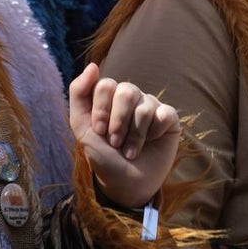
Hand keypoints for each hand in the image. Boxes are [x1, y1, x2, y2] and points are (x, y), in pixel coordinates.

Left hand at [69, 62, 179, 208]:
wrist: (126, 183)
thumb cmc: (103, 155)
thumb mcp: (82, 127)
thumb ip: (79, 93)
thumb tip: (93, 65)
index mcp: (108, 96)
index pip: (105, 85)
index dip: (102, 110)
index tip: (99, 132)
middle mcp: (130, 97)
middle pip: (126, 91)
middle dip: (119, 122)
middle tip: (115, 142)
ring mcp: (150, 106)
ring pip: (145, 106)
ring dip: (135, 134)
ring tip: (130, 151)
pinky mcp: (169, 119)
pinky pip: (165, 113)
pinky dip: (156, 131)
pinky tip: (152, 141)